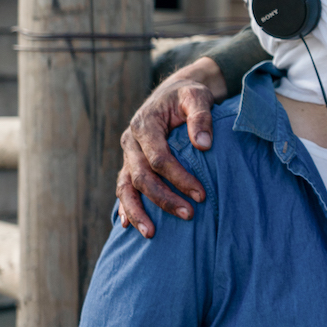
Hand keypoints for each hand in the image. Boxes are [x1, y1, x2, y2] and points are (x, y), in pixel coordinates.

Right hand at [116, 57, 225, 237]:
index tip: (201, 195)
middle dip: (164, 199)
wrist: (173, 92)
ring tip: (151, 234)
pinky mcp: (130, 163)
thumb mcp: (198, 97)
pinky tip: (128, 225)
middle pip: (142, 176)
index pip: (159, 158)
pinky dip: (125, 206)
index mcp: (145, 124)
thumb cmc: (188, 95)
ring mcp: (128, 154)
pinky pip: (123, 187)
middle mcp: (131, 142)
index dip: (179, 178)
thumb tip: (203, 145)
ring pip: (126, 187)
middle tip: (189, 215)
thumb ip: (201, 117)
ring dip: (138, 211)